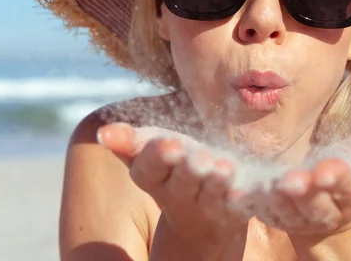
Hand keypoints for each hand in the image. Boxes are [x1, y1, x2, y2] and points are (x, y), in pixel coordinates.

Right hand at [96, 123, 247, 245]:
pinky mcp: (232, 213)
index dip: (156, 158)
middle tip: (200, 157)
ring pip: (211, 196)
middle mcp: (177, 195)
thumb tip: (103, 132)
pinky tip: (247, 189)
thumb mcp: (151, 154)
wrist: (200, 218)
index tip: (168, 143)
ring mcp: (206, 206)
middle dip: (188, 170)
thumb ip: (130, 142)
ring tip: (224, 168)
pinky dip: (243, 198)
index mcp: (154, 178)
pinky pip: (239, 206)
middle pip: (181, 184)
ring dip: (217, 183)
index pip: (148, 169)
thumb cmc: (173, 171)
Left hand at [248, 146, 350, 235]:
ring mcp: (297, 216)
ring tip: (267, 185)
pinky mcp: (273, 215)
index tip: (326, 170)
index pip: (350, 188)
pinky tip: (235, 191)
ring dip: (276, 199)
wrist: (327, 199)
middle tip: (292, 180)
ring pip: (286, 210)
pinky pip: (259, 209)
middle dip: (305, 192)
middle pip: (316, 204)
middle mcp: (326, 211)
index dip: (339, 179)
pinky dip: (248, 201)